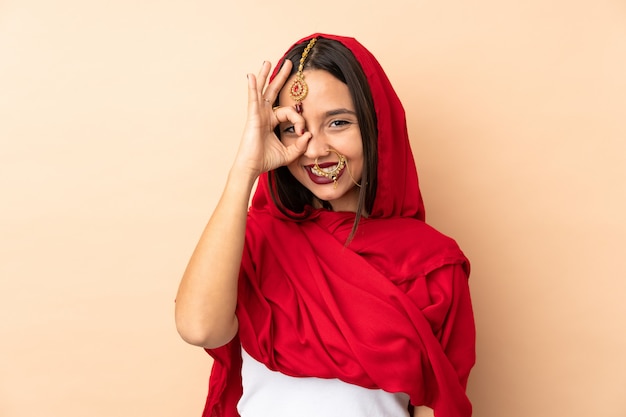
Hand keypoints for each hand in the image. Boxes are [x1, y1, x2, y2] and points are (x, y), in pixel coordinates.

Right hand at [234, 60, 311, 176]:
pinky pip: (253, 99)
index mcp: (272, 121)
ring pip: (262, 91)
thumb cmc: (266, 161)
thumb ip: (300, 145)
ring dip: (265, 76)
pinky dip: (252, 87)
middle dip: (280, 78)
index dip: (299, 120)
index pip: (290, 112)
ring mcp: (257, 114)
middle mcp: (264, 115)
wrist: (252, 167)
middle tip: (288, 64)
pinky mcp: (252, 117)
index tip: (302, 133)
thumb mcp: (289, 153)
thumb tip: (309, 134)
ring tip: (268, 62)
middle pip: (273, 92)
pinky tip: (251, 76)